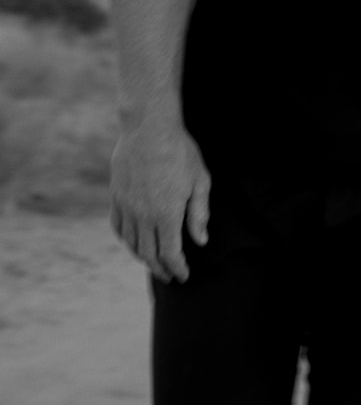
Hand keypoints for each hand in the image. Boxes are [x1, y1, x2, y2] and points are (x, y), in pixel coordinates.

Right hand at [110, 125, 210, 283]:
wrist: (148, 128)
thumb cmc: (180, 152)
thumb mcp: (200, 181)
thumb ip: (199, 214)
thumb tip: (200, 240)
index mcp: (166, 214)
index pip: (170, 254)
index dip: (177, 268)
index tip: (184, 275)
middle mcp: (143, 215)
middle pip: (149, 254)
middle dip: (161, 269)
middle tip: (170, 276)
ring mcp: (126, 206)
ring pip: (131, 243)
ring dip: (143, 258)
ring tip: (153, 263)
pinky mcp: (116, 196)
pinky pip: (118, 226)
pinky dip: (126, 240)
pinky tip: (133, 242)